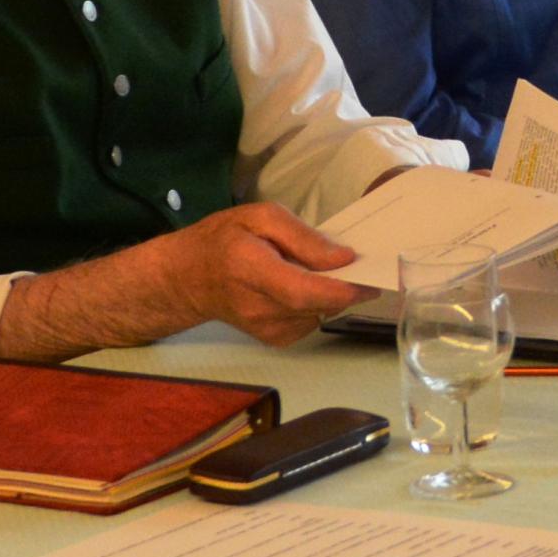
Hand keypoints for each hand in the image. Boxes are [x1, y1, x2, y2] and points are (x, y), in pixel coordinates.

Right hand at [177, 202, 364, 345]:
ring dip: (329, 294)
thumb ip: (302, 236)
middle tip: (358, 266)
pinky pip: (312, 321)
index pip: (303, 291)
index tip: (371, 277)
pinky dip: (316, 304)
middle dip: (347, 287)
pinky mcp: (273, 339)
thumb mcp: (259, 217)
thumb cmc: (223, 239)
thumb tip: (343, 258)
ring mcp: (265, 329)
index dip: (343, 288)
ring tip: (312, 271)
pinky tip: (299, 288)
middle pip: (318, 305)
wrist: (187, 279)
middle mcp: (257, 307)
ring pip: (320, 313)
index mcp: (250, 269)